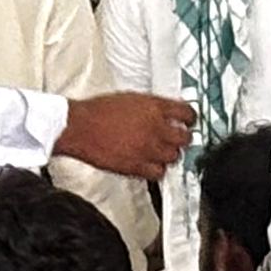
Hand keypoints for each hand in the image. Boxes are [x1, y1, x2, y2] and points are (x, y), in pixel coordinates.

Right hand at [57, 92, 195, 179]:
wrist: (79, 127)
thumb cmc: (97, 111)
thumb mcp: (129, 98)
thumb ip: (150, 106)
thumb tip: (162, 112)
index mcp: (154, 107)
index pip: (187, 112)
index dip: (191, 118)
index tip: (189, 121)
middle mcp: (155, 128)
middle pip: (185, 138)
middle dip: (183, 138)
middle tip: (178, 137)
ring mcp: (148, 148)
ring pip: (174, 157)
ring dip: (170, 154)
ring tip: (162, 151)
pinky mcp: (137, 166)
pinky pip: (158, 173)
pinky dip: (157, 170)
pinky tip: (150, 164)